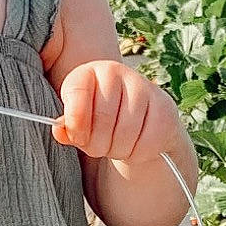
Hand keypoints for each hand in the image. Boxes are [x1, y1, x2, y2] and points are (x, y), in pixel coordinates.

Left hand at [51, 61, 181, 165]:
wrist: (138, 120)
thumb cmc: (100, 120)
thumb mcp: (79, 122)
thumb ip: (68, 127)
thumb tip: (60, 131)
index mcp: (88, 72)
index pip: (76, 95)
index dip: (75, 124)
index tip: (77, 137)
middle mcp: (116, 72)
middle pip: (102, 119)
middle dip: (96, 144)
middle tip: (98, 147)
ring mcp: (143, 87)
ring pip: (125, 133)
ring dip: (116, 150)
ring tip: (114, 146)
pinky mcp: (165, 108)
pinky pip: (146, 142)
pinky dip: (137, 154)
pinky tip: (133, 147)